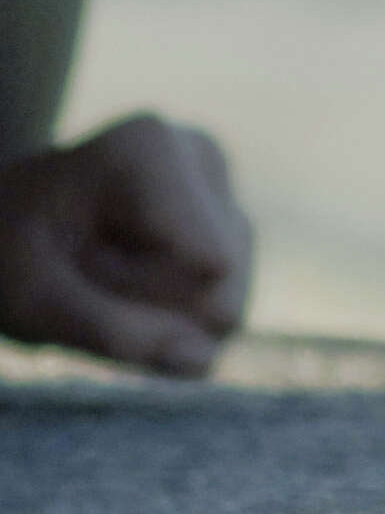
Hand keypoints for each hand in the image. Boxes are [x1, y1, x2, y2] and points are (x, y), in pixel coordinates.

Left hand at [0, 114, 252, 378]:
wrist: (8, 223)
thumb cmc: (10, 253)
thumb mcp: (31, 300)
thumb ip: (112, 332)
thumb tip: (202, 360)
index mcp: (151, 153)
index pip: (208, 265)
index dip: (141, 294)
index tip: (79, 259)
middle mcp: (203, 158)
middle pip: (218, 290)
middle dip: (151, 309)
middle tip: (84, 276)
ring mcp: (223, 190)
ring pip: (225, 304)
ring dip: (159, 315)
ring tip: (102, 278)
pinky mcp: (232, 225)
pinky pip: (223, 308)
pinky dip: (173, 315)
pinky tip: (129, 285)